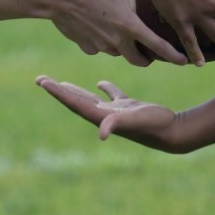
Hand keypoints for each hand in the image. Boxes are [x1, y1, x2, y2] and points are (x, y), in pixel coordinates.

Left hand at [35, 76, 178, 149]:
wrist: (174, 133)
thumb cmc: (154, 125)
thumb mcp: (135, 120)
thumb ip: (117, 124)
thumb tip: (101, 133)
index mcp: (101, 117)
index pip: (73, 102)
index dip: (57, 92)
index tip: (41, 82)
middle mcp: (105, 116)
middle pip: (76, 101)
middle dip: (58, 91)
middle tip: (40, 80)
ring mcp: (116, 113)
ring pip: (91, 99)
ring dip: (75, 91)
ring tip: (60, 84)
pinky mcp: (130, 108)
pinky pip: (113, 96)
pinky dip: (106, 88)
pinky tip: (100, 82)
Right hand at [50, 0, 187, 66]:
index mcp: (130, 26)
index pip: (159, 46)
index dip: (174, 56)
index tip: (184, 61)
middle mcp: (117, 40)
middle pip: (140, 61)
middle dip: (148, 58)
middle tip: (151, 52)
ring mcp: (100, 45)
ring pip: (118, 53)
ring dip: (124, 48)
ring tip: (123, 34)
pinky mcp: (86, 47)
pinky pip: (98, 48)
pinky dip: (102, 42)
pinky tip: (99, 27)